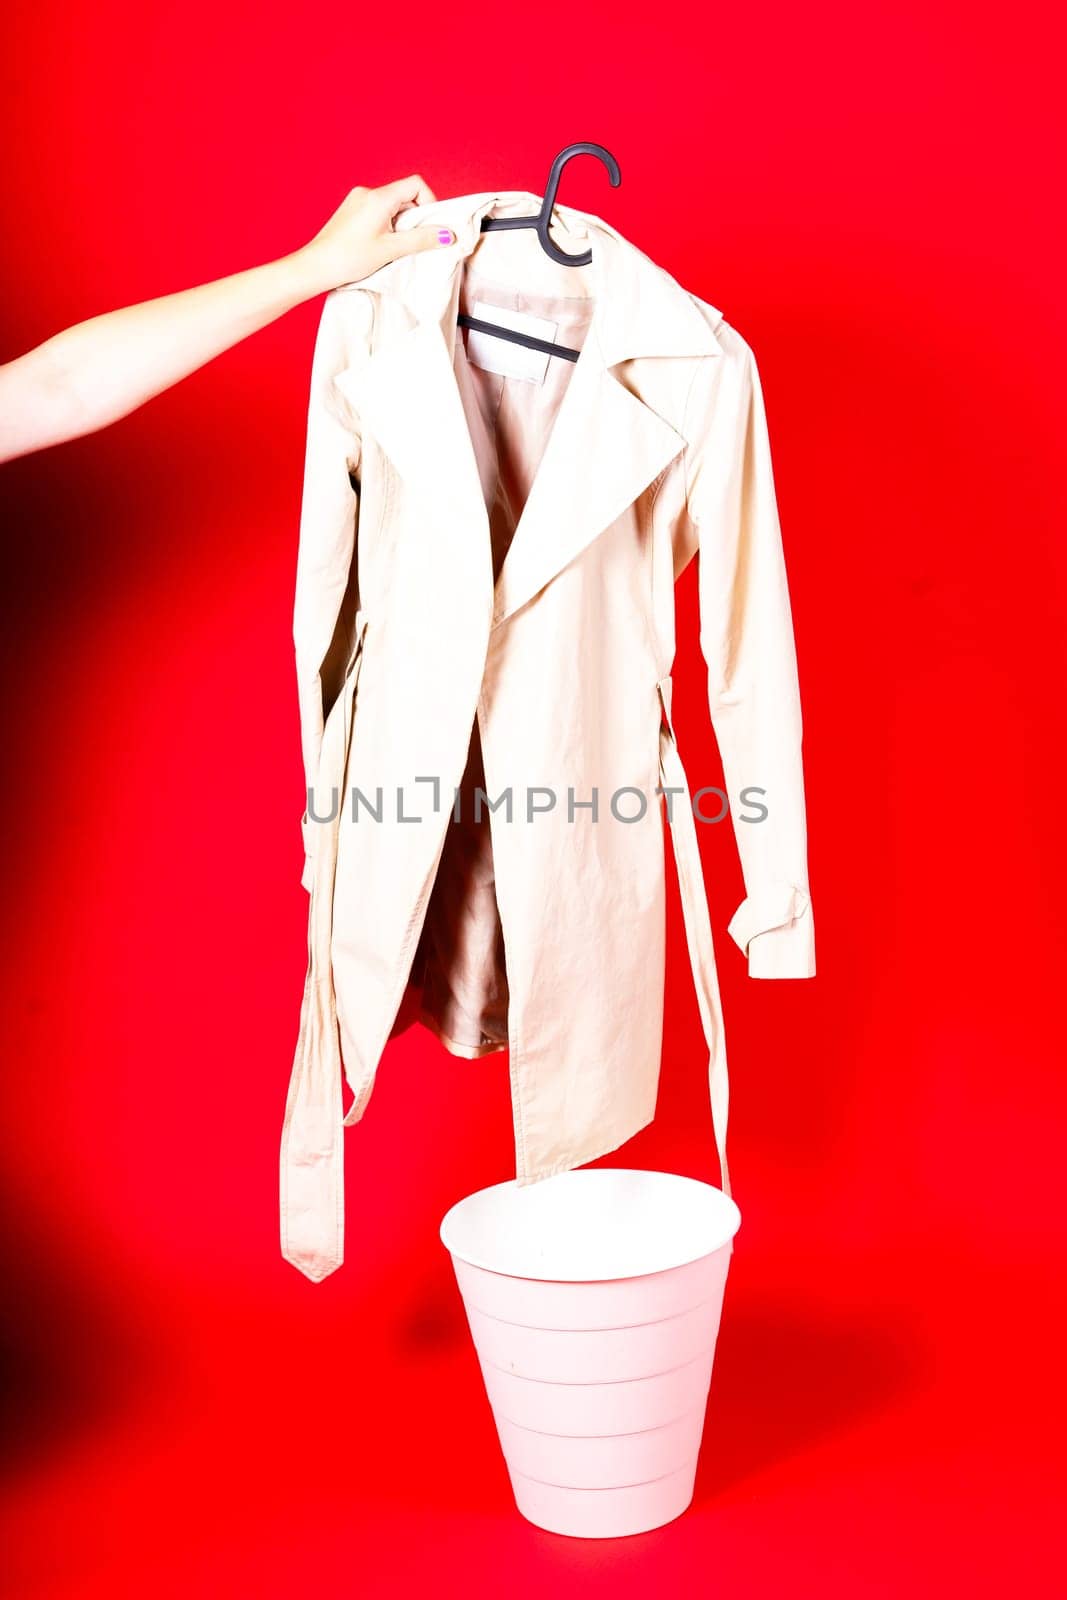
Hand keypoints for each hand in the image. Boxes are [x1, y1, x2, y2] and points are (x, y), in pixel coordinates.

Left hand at [296, 176, 455, 293]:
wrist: (315, 267)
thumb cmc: (348, 259)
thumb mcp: (391, 250)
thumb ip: (421, 240)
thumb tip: (448, 235)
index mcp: (379, 198)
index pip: (416, 185)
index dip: (430, 203)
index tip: (431, 226)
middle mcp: (367, 192)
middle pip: (404, 195)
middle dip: (415, 218)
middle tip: (412, 242)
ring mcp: (357, 200)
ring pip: (392, 205)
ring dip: (400, 224)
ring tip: (392, 247)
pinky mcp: (351, 211)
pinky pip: (378, 211)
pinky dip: (386, 225)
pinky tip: (379, 246)